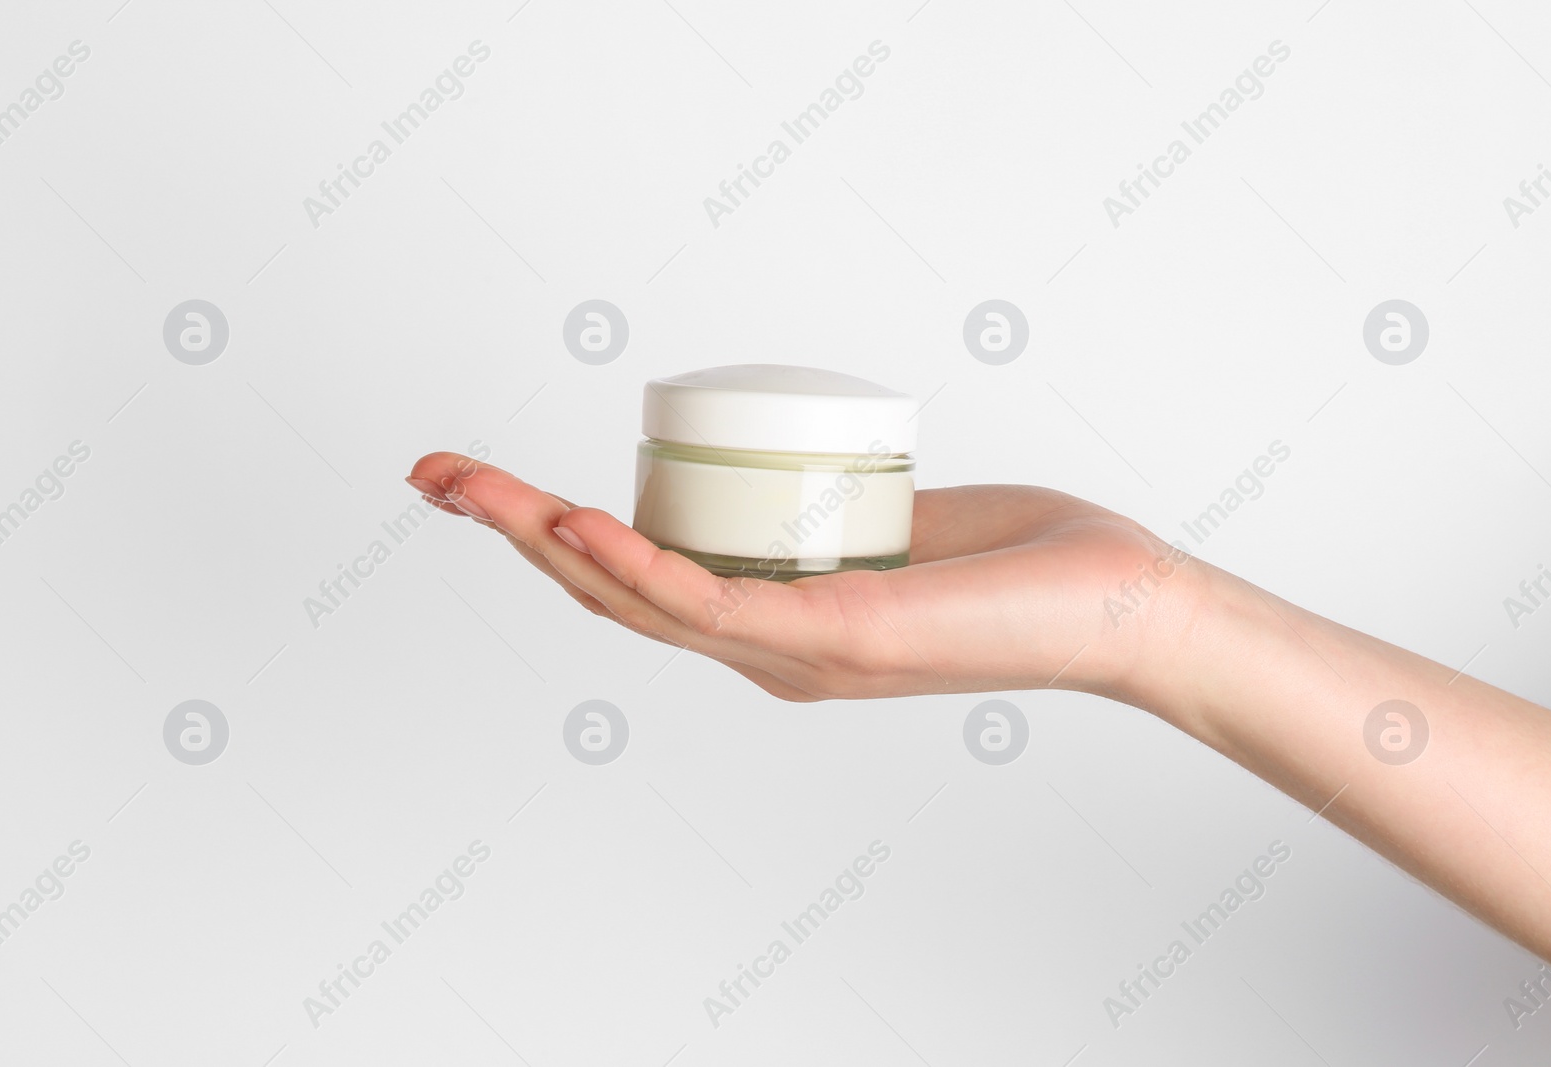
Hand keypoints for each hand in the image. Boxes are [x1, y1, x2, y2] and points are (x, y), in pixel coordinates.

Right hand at [406, 452, 1195, 701]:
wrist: (1117, 604)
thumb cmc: (1022, 564)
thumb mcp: (898, 524)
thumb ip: (835, 513)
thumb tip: (798, 471)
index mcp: (771, 623)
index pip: (638, 578)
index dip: (552, 530)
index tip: (485, 479)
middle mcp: (765, 651)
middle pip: (610, 590)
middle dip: (511, 531)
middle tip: (434, 474)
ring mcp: (791, 653)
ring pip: (637, 599)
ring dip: (543, 541)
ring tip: (471, 486)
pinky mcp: (830, 641)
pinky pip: (709, 605)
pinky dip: (636, 565)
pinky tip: (579, 520)